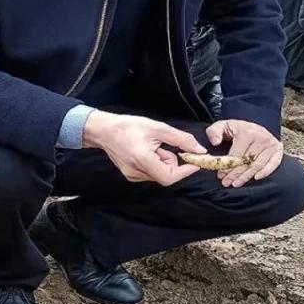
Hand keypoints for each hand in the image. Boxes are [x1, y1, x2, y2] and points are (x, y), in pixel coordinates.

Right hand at [82, 111, 203, 185]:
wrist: (104, 131)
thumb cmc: (129, 126)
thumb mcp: (158, 128)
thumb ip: (181, 139)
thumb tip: (200, 150)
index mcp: (143, 161)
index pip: (169, 177)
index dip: (185, 171)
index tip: (194, 162)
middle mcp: (137, 173)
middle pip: (166, 175)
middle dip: (170, 161)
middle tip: (162, 145)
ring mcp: (133, 177)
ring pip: (159, 174)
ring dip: (162, 162)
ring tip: (150, 146)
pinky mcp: (131, 176)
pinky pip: (151, 173)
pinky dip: (154, 163)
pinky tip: (145, 152)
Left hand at [204, 119, 283, 186]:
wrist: (253, 126)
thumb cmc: (235, 129)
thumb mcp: (222, 126)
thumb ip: (214, 132)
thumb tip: (215, 142)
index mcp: (247, 132)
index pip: (237, 155)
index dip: (228, 167)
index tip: (220, 175)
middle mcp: (261, 137)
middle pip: (247, 161)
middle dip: (235, 174)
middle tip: (227, 183)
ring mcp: (271, 143)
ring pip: (257, 165)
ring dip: (246, 176)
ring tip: (236, 183)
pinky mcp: (278, 148)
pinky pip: (273, 164)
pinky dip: (265, 172)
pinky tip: (255, 178)